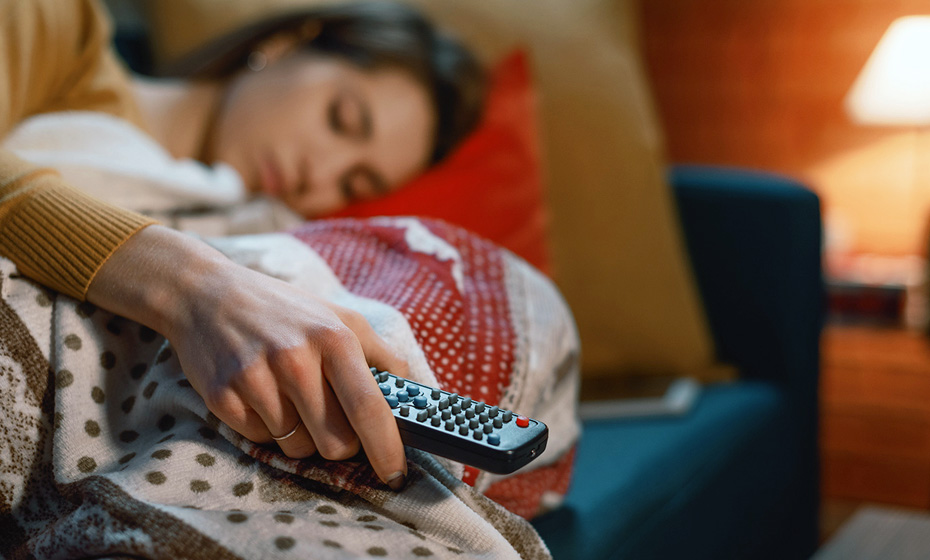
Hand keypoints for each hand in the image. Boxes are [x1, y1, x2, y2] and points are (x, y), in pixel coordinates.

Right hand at [87, 226, 408, 487]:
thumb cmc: (285, 311)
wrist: (206, 294)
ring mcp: (255, 378)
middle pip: (336, 443)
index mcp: (333, 337)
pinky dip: (267, 428)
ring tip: (289, 397)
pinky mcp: (222, 397)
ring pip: (298, 448)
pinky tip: (260, 395)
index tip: (396, 474)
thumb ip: (382, 356)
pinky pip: (261, 441)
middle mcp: (295, 358)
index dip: (386, 448)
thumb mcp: (340, 318)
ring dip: (301, 435)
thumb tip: (415, 399)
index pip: (368, 408)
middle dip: (341, 444)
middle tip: (332, 421)